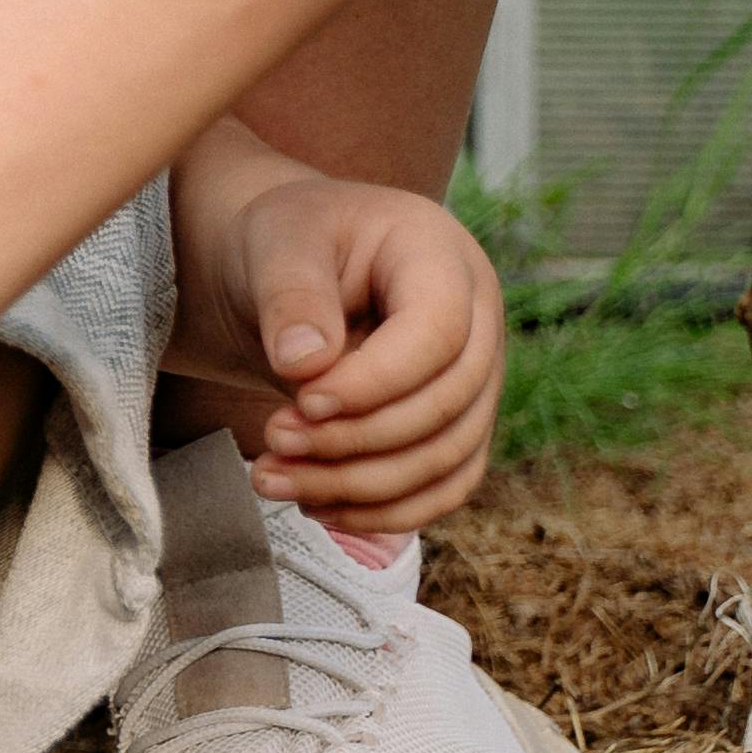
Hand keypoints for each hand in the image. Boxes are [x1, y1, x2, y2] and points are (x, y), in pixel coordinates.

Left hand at [213, 166, 505, 533]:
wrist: (286, 270)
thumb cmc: (287, 242)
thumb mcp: (278, 243)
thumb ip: (291, 296)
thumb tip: (304, 367)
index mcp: (442, 257)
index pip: (438, 333)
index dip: (375, 381)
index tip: (303, 401)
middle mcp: (478, 320)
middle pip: (447, 404)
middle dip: (356, 439)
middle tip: (273, 438)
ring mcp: (476, 378)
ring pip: (448, 457)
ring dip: (361, 486)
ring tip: (273, 478)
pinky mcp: (457, 426)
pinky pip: (443, 487)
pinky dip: (383, 510)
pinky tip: (314, 504)